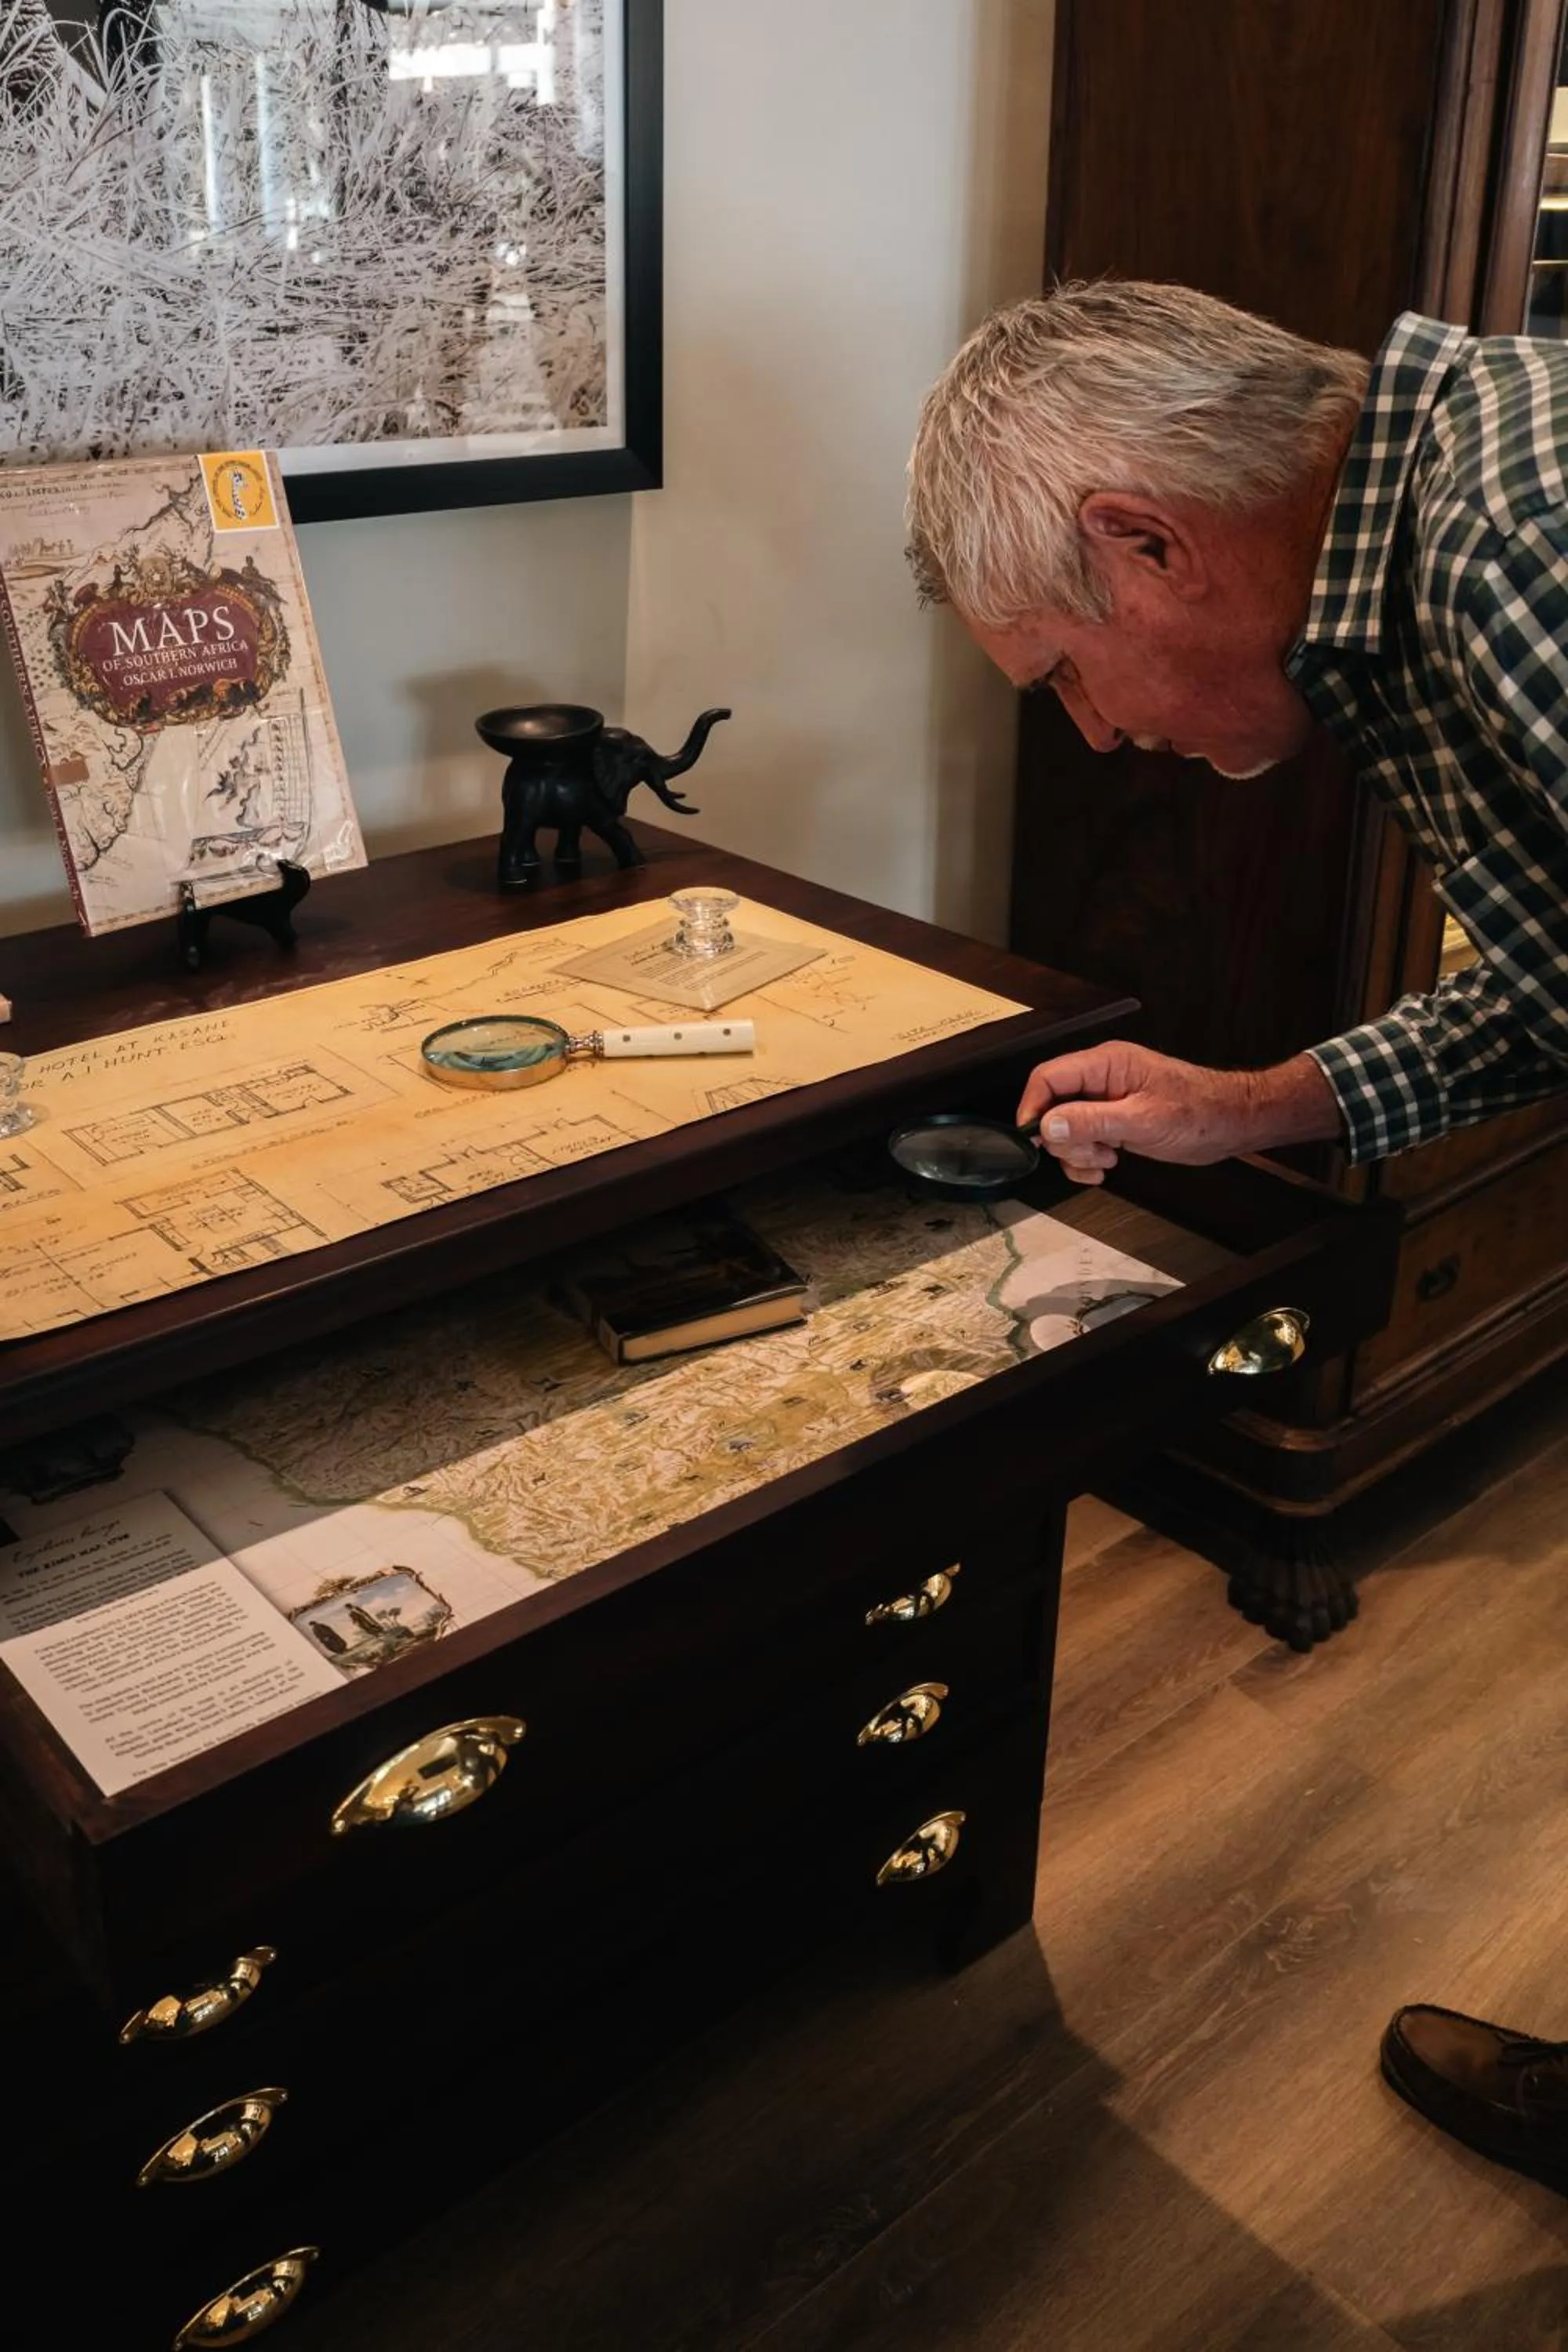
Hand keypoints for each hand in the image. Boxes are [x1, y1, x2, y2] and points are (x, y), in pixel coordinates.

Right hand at [1015, 1042, 1340, 1185]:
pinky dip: (1087, 1158)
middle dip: (1065, 1137)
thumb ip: (1092, 1120)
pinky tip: (1107, 1165)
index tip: (1034, 1138)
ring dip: (1077, 1152)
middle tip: (1092, 1153)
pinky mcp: (1113, 1119)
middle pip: (1052, 1106)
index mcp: (1106, 1063)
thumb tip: (1047, 1124)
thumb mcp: (1142, 1120)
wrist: (1230, 1123)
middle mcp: (1101, 1078)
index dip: (1033, 1107)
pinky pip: (1083, 1139)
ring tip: (1106, 1160)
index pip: (1048, 1077)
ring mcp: (1106, 1099)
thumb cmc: (1198, 1112)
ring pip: (1065, 1127)